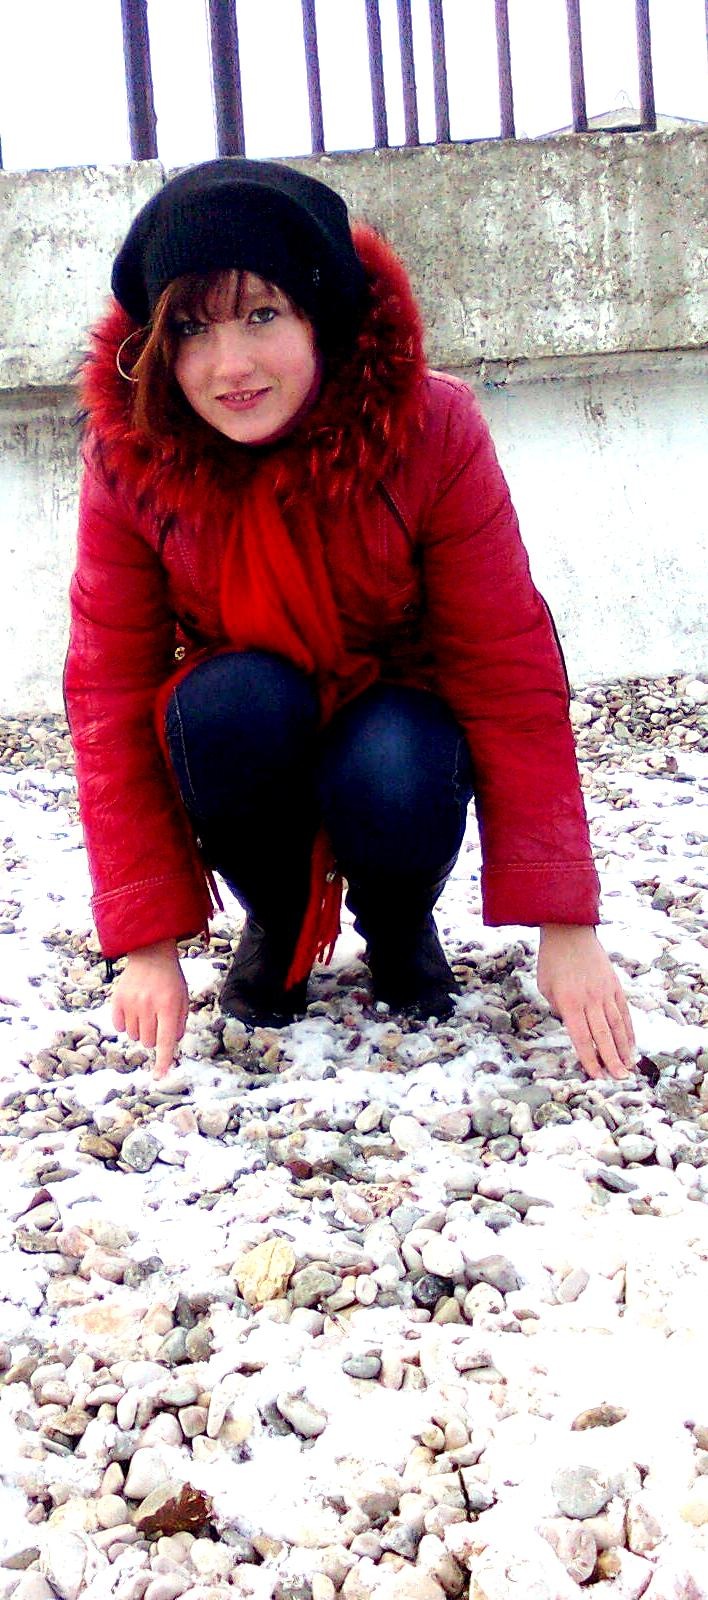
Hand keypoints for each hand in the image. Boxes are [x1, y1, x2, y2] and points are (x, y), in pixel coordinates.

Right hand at [111, 939, 188, 1078]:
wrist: (150, 954)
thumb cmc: (170, 979)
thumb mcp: (182, 999)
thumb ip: (178, 1023)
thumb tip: (170, 1044)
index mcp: (168, 1006)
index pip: (166, 1041)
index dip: (163, 1061)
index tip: (159, 1077)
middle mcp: (148, 1006)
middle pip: (148, 1042)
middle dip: (154, 1037)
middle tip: (157, 1020)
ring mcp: (131, 1003)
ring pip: (133, 1036)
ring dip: (140, 1031)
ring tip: (145, 1013)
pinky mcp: (117, 1000)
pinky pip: (119, 1027)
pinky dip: (126, 1025)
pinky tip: (133, 1012)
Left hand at [537, 925, 634, 1080]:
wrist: (569, 931)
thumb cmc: (552, 960)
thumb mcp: (545, 987)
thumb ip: (559, 1009)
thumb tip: (574, 1025)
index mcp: (569, 1002)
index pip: (582, 1037)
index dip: (590, 1059)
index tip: (596, 1076)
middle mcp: (590, 1000)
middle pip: (603, 1036)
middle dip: (611, 1060)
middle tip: (619, 1079)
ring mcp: (605, 992)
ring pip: (617, 1026)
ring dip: (624, 1048)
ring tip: (629, 1067)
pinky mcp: (614, 985)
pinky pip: (623, 1012)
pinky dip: (629, 1030)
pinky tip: (631, 1044)